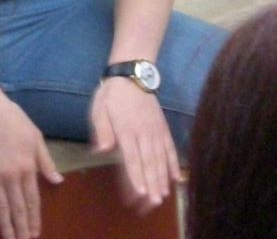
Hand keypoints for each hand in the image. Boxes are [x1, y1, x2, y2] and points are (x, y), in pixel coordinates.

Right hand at [0, 90, 62, 238]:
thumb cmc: (12, 118)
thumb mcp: (35, 136)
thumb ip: (45, 161)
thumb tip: (57, 181)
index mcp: (28, 166)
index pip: (33, 199)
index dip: (34, 218)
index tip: (36, 233)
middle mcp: (11, 175)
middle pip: (17, 207)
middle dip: (21, 228)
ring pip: (1, 207)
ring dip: (6, 226)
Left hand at [90, 76, 181, 214]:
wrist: (133, 72)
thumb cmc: (112, 94)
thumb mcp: (99, 108)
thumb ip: (102, 129)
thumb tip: (101, 150)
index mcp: (126, 129)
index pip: (133, 157)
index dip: (137, 176)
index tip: (142, 193)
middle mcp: (144, 132)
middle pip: (149, 162)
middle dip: (152, 184)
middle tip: (154, 204)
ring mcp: (156, 130)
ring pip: (161, 157)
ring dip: (162, 178)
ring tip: (164, 196)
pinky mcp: (163, 126)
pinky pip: (170, 147)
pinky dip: (174, 163)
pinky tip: (176, 178)